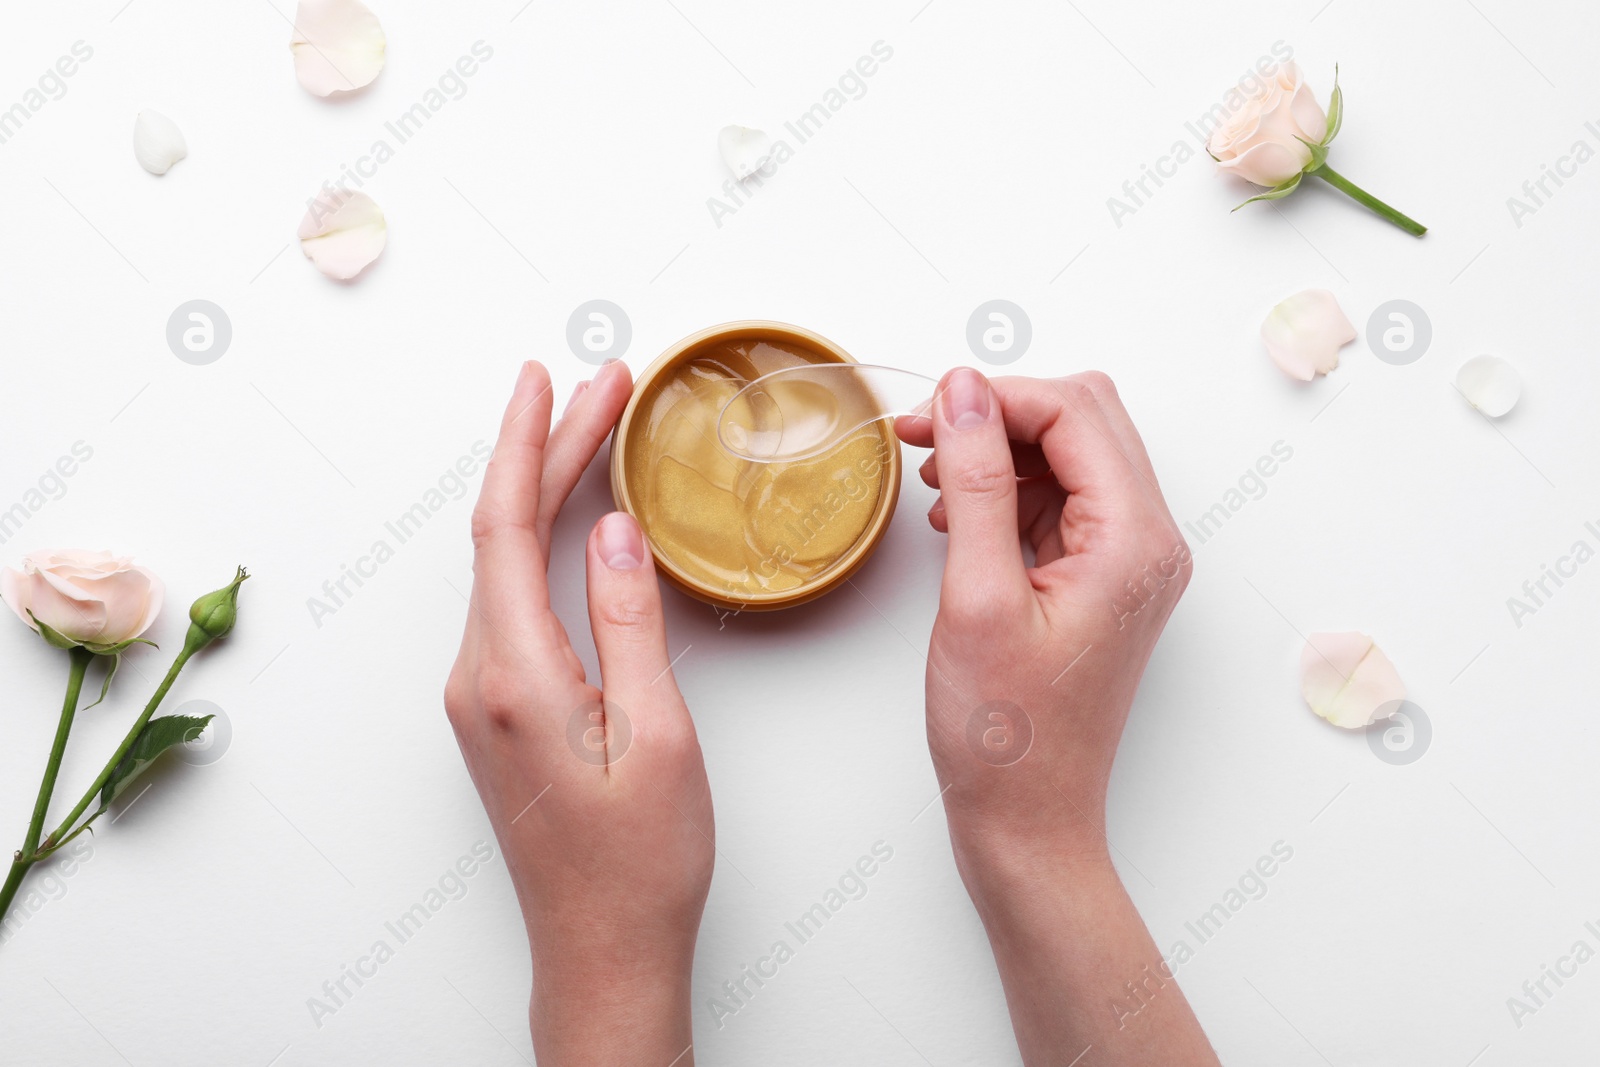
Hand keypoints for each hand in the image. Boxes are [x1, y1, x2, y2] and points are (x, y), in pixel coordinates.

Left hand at [445, 360, 712, 1066]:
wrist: (602, 948)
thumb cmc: (638, 861)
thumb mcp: (657, 734)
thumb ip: (627, 623)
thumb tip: (609, 531)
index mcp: (511, 677)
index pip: (505, 527)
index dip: (527, 441)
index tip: (549, 378)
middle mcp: (476, 678)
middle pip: (502, 533)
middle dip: (548, 450)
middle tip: (602, 387)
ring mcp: (478, 695)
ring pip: (504, 563)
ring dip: (544, 491)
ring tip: (595, 432)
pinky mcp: (495, 708)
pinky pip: (511, 599)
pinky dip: (540, 542)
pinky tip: (571, 519)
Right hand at [896, 367, 1216, 1064]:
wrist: (1028, 820)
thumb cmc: (1006, 734)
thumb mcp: (978, 596)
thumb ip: (976, 482)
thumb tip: (964, 391)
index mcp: (1134, 541)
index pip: (1075, 412)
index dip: (996, 397)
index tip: (927, 416)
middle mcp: (1148, 541)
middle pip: (1083, 419)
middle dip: (1000, 412)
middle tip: (925, 436)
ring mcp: (1130, 561)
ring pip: (1071, 454)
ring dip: (1001, 449)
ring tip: (933, 479)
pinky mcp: (1102, 580)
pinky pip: (1062, 500)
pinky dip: (1008, 490)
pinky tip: (956, 517)